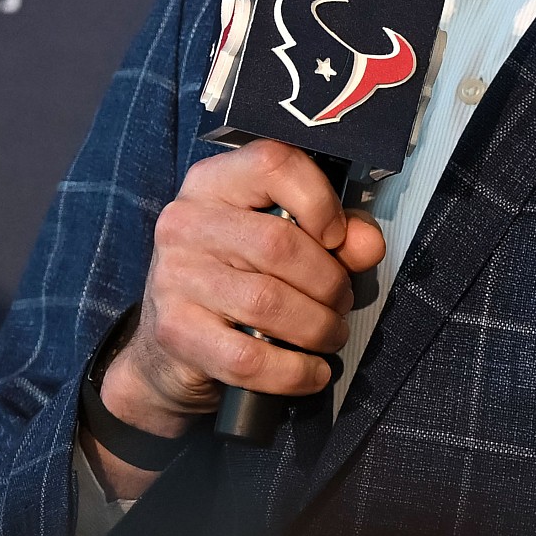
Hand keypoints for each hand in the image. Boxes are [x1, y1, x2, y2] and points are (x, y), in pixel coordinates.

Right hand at [86, 141, 384, 498]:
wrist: (168, 351)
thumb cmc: (234, 283)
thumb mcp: (283, 245)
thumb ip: (335, 236)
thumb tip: (366, 244)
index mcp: (214, 183)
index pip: (273, 164)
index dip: (320, 201)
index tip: (338, 238)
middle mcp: (186, 222)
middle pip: (279, 243)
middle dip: (329, 282)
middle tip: (341, 302)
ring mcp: (174, 277)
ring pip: (268, 302)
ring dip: (318, 327)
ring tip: (329, 334)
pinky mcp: (174, 332)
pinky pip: (249, 358)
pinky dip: (294, 371)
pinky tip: (311, 371)